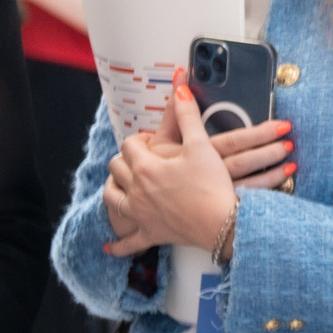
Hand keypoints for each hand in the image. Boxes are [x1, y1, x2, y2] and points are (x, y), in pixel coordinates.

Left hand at [102, 77, 246, 257]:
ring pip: (112, 199)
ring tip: (122, 185)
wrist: (222, 223)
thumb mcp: (201, 145)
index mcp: (146, 167)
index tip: (150, 140)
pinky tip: (109, 246)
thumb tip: (178, 85)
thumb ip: (187, 115)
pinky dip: (118, 244)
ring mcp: (141, 214)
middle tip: (140, 159)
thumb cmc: (212, 184)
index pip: (129, 145)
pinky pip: (127, 243)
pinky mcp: (150, 234)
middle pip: (116, 168)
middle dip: (124, 160)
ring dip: (114, 190)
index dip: (138, 139)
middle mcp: (136, 190)